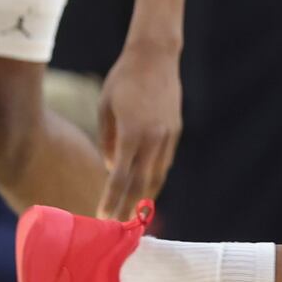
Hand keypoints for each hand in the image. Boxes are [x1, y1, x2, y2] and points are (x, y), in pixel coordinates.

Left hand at [97, 40, 182, 219]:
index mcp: (132, 133)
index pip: (121, 176)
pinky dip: (155, 174)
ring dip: (146, 192)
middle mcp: (154, 138)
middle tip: (122, 224)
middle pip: (143, 181)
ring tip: (136, 210)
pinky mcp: (176, 129)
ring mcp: (169, 134)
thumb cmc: (123, 80)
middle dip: (131, 205)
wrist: (156, 57)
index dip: (112, 199)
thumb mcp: (105, 108)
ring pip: (158, 173)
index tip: (104, 216)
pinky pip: (165, 159)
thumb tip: (113, 166)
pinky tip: (147, 183)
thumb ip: (108, 141)